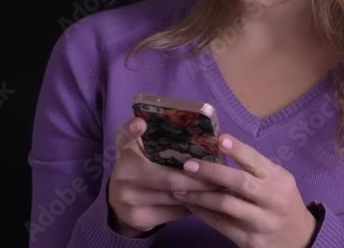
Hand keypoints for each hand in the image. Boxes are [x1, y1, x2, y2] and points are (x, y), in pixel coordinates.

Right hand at [107, 117, 221, 237]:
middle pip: (170, 178)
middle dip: (201, 178)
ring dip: (202, 193)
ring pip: (176, 197)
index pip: (124, 138)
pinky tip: (208, 201)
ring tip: (223, 187)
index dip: (132, 131)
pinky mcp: (140, 218)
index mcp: (126, 152)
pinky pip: (176, 212)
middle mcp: (123, 175)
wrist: (119, 205)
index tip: (141, 124)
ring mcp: (129, 200)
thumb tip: (200, 130)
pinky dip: (194, 206)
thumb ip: (157, 136)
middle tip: (224, 174)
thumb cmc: (142, 169)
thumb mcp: (143, 151)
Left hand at [173, 134, 318, 247]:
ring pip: (226, 205)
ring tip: (179, 187)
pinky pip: (221, 225)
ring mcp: (261, 222)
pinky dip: (203, 213)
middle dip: (211, 172)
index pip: (257, 161)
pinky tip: (190, 204)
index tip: (219, 138)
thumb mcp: (279, 181)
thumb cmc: (282, 202)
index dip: (238, 149)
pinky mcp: (249, 241)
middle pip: (240, 182)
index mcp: (279, 180)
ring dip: (200, 195)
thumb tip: (220, 147)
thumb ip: (256, 169)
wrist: (300, 240)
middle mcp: (272, 199)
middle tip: (188, 165)